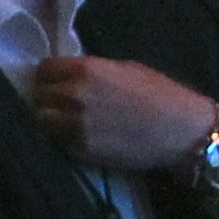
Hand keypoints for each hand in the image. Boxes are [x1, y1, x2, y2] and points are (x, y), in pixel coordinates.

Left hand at [30, 56, 218, 176]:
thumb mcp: (123, 68)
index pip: (43, 69)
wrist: (180, 130)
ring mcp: (74, 125)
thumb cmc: (159, 94)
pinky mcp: (81, 150)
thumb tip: (69, 74)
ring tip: (64, 123)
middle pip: (39, 96)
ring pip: (41, 121)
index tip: (54, 83)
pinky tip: (77, 138)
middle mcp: (74, 95)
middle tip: (58, 105)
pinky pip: (57, 142)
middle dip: (46, 99)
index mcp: (85, 69)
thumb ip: (91, 70)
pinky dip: (62, 140)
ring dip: (49, 121)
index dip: (48, 77)